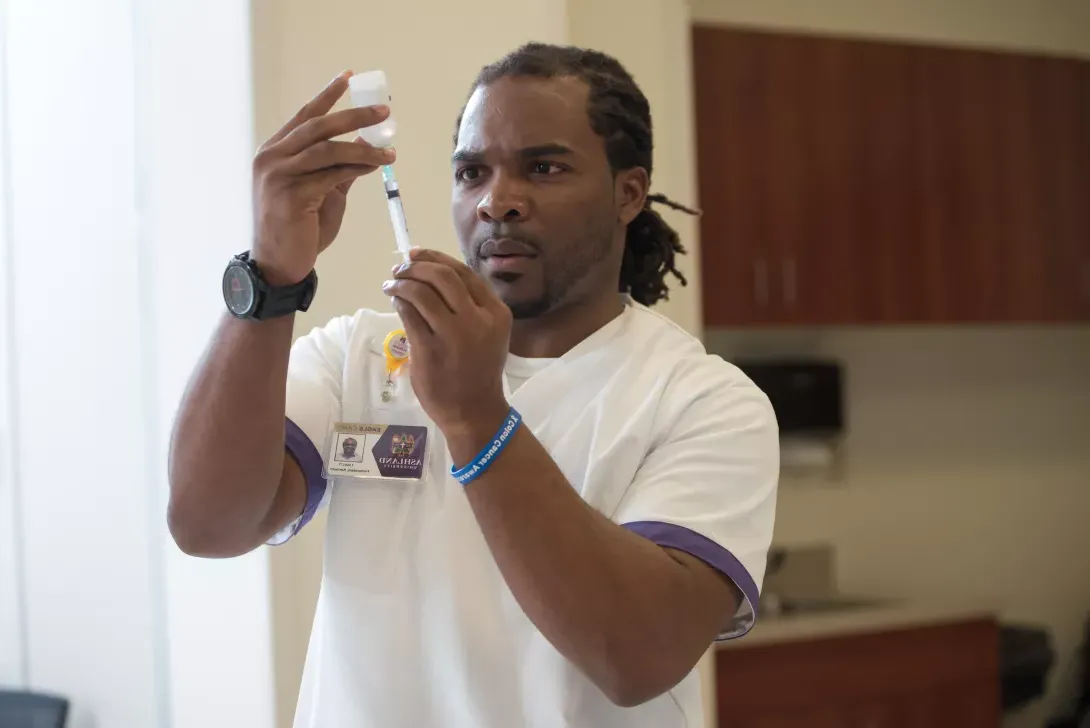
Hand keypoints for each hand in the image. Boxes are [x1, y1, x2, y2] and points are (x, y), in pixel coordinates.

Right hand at [252, 70, 395, 285]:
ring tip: (389, 150)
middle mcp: (271, 158)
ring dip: (362, 148)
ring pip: (326, 149)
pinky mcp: (291, 196)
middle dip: (353, 116)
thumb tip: (364, 141)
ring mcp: (278, 176)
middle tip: (383, 112)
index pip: (304, 116)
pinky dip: (355, 169)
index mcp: (274, 151)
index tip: (350, 78)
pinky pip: (330, 176)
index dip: (328, 96)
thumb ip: (340, 166)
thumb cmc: (300, 229)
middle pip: (317, 126)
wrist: (279, 264)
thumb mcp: (322, 191)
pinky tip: (375, 167)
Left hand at [383, 249, 511, 442]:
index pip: (463, 273)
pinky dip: (399, 301)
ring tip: (392, 284)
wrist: (474, 411)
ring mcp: (453, 335)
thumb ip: (471, 306)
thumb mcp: (489, 333)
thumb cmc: (479, 371)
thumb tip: (433, 274)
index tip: (416, 254)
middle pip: (442, 276)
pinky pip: (409, 314)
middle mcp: (477, 319)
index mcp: (496, 312)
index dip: (436, 258)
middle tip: (400, 268)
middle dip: (416, 266)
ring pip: (421, 292)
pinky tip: (394, 301)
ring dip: (402, 282)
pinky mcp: (429, 349)